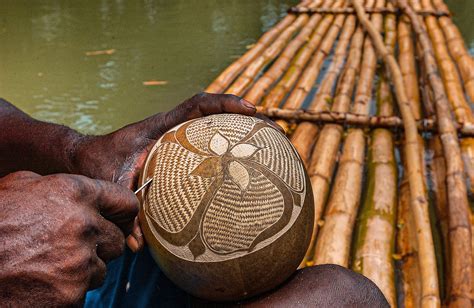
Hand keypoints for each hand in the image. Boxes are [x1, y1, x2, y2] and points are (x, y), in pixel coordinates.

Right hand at [0, 171, 137, 305]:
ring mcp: (80, 262)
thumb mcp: (18, 185)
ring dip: (83, 267)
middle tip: (72, 245)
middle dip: (100, 243)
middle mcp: (85, 225)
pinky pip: (84, 290)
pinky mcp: (73, 294)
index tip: (116, 219)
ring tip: (50, 263)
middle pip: (117, 238)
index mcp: (75, 193)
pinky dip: (69, 288)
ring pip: (102, 266)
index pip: (125, 201)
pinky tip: (44, 281)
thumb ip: (57, 185)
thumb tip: (82, 192)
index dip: (120, 212)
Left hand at [70, 93, 257, 250]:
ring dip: (237, 133)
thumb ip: (126, 210)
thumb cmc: (99, 162)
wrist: (85, 156)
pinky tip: (238, 172)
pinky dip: (223, 152)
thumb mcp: (112, 182)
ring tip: (267, 147)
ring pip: (212, 128)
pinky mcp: (175, 150)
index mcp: (162, 126)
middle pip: (215, 113)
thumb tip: (139, 245)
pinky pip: (204, 146)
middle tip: (273, 130)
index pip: (199, 104)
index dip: (226, 103)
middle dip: (244, 117)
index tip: (252, 111)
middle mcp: (172, 127)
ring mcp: (175, 137)